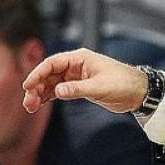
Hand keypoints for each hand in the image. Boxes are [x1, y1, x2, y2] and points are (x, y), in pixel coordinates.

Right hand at [22, 48, 147, 114]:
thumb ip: (77, 89)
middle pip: (49, 73)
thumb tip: (57, 91)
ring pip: (51, 82)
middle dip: (36, 86)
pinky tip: (40, 104)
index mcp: (80, 58)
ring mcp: (76, 76)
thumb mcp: (99, 87)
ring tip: (30, 106)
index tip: (27, 86)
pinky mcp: (79, 86)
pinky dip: (48, 96)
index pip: (53, 63)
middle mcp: (76, 65)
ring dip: (40, 93)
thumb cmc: (122, 83)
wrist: (137, 92)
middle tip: (28, 102)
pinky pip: (58, 90)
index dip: (38, 73)